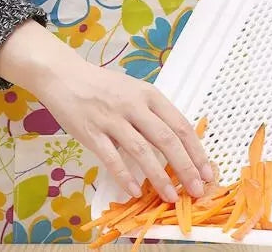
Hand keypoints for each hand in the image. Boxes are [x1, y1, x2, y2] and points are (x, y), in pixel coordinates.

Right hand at [0, 20, 213, 202]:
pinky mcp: (91, 132)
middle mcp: (134, 105)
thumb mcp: (134, 91)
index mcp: (149, 95)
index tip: (208, 172)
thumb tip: (177, 145)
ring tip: (171, 196)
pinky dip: (125, 177)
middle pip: (167, 140)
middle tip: (197, 190)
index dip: (197, 151)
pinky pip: (112, 158)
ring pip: (142, 152)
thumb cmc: (102, 86)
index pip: (181, 125)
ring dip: (159, 177)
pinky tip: (135, 192)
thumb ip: (153, 113)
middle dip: (186, 168)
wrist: (64, 75)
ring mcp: (112, 119)